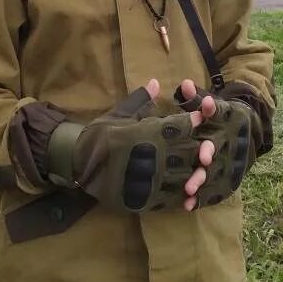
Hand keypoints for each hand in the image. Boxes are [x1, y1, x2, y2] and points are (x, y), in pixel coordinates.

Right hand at [46, 78, 211, 211]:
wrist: (77, 165)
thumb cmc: (99, 135)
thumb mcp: (118, 114)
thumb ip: (140, 100)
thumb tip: (156, 81)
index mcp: (142, 134)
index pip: (177, 127)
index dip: (191, 122)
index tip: (199, 119)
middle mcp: (148, 157)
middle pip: (186, 152)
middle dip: (197, 148)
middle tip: (205, 145)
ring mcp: (147, 181)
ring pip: (182, 176)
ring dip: (192, 171)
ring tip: (196, 166)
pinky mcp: (144, 200)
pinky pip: (170, 197)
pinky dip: (180, 192)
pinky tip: (184, 187)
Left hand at [178, 79, 216, 210]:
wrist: (249, 131)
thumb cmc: (221, 116)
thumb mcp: (210, 104)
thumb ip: (196, 98)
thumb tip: (183, 84)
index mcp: (225, 118)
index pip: (218, 110)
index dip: (211, 108)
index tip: (206, 105)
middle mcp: (227, 139)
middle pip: (217, 145)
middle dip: (209, 152)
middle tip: (202, 158)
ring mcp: (228, 159)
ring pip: (215, 169)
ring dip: (203, 179)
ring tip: (189, 189)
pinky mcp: (225, 176)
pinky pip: (214, 188)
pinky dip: (202, 198)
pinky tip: (188, 206)